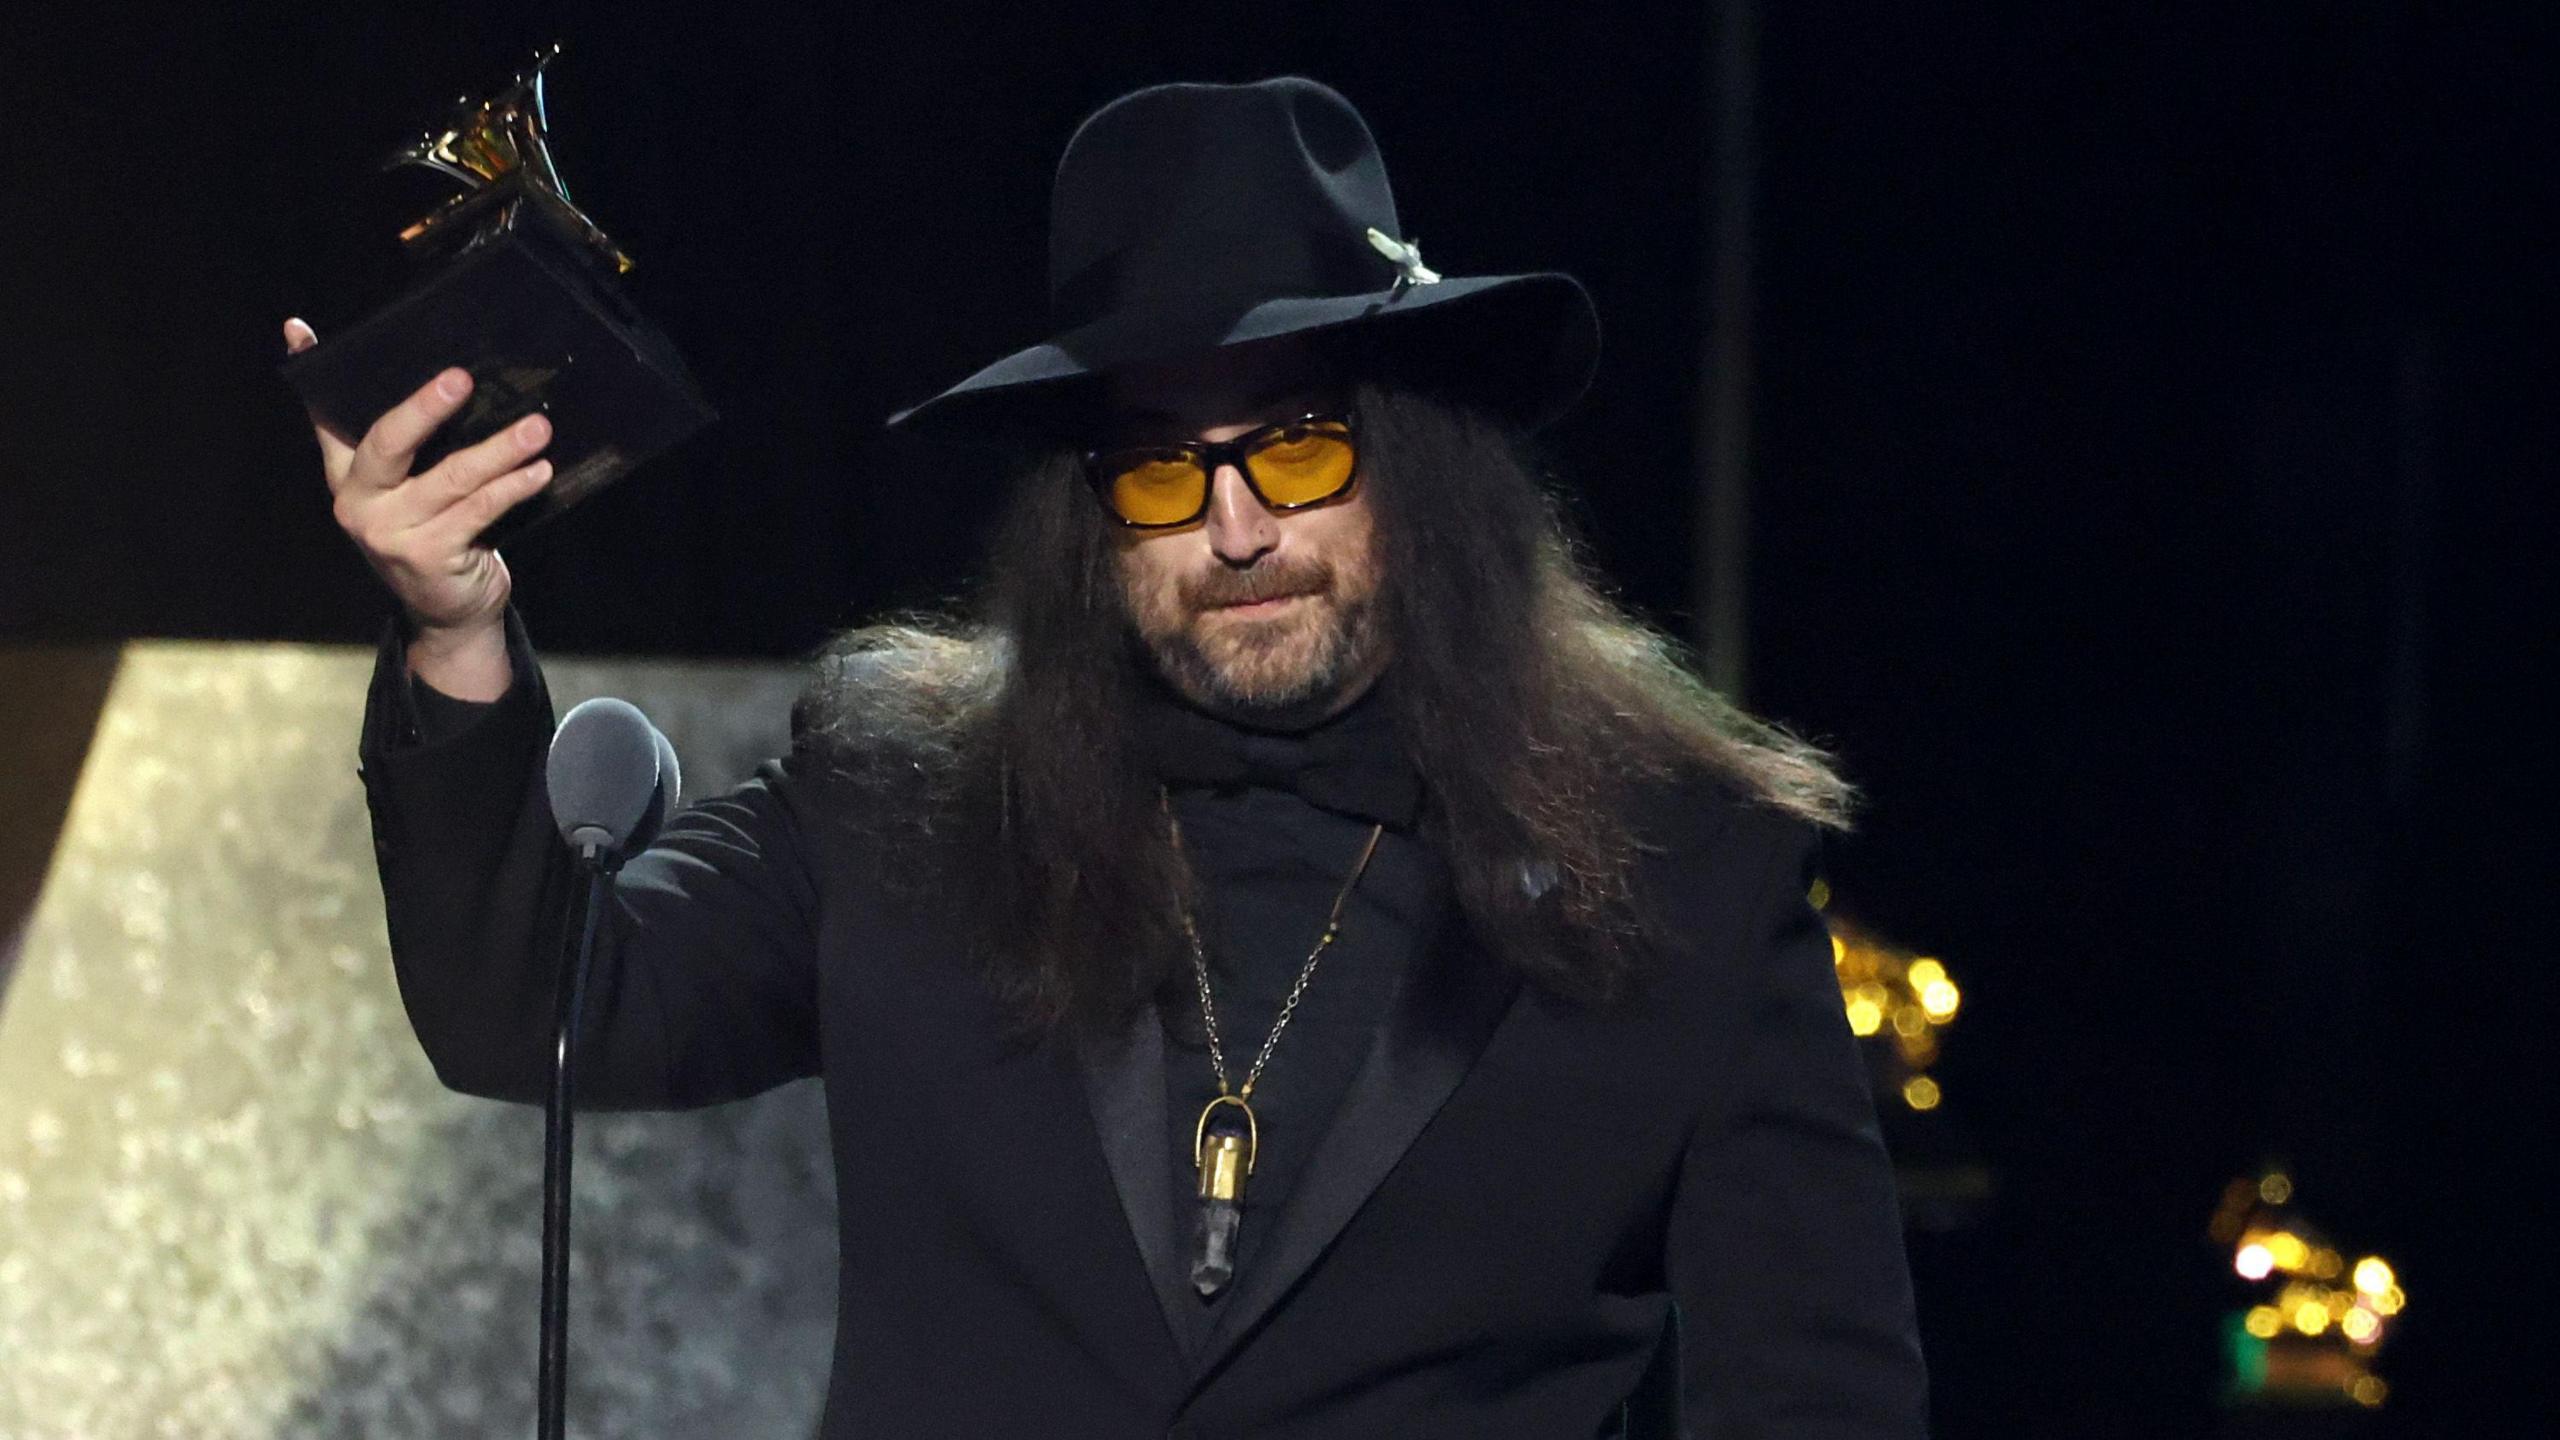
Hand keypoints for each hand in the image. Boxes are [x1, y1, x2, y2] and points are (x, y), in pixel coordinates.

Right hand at [288, 317, 549, 694]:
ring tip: (537, 428)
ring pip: (450, 477)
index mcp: (348, 475)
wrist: (447, 611)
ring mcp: (390, 531)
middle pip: (387, 441)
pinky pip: (477, 511)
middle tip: (461, 378)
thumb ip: (412, 442)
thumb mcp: (410, 489)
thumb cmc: (435, 533)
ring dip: (498, 449)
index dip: (312, 371)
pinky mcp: (428, 555)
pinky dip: (512, 488)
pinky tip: (538, 471)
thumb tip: (438, 380)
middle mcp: (358, 501)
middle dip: (425, 407)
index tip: (299, 329)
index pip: (327, 417)